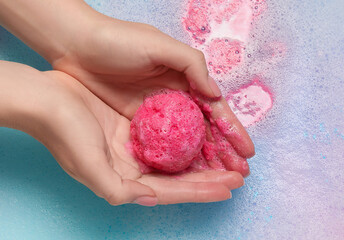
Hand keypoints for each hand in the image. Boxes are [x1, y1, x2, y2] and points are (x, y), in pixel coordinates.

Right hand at [0, 63, 243, 205]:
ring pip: (179, 157)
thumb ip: (120, 190)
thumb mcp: (90, 167)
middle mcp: (135, 166)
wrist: (45, 98)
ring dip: (205, 160)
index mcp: (127, 180)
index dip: (203, 190)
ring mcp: (137, 146)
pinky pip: (170, 135)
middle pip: (182, 176)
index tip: (229, 188)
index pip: (174, 190)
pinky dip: (189, 138)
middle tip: (239, 175)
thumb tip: (152, 199)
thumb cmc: (64, 133)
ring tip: (230, 160)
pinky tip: (206, 136)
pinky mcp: (136, 126)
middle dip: (212, 177)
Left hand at [51, 16, 254, 173]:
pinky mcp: (136, 127)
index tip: (248, 152)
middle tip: (240, 174)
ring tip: (223, 181)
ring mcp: (156, 117)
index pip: (215, 111)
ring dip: (206, 163)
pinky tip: (189, 176)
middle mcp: (175, 101)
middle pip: (205, 132)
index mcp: (185, 80)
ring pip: (187, 145)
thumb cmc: (118, 40)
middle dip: (225, 153)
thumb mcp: (159, 45)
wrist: (75, 46)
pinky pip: (162, 149)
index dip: (233, 131)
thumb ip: (192, 65)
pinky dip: (177, 162)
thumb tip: (216, 95)